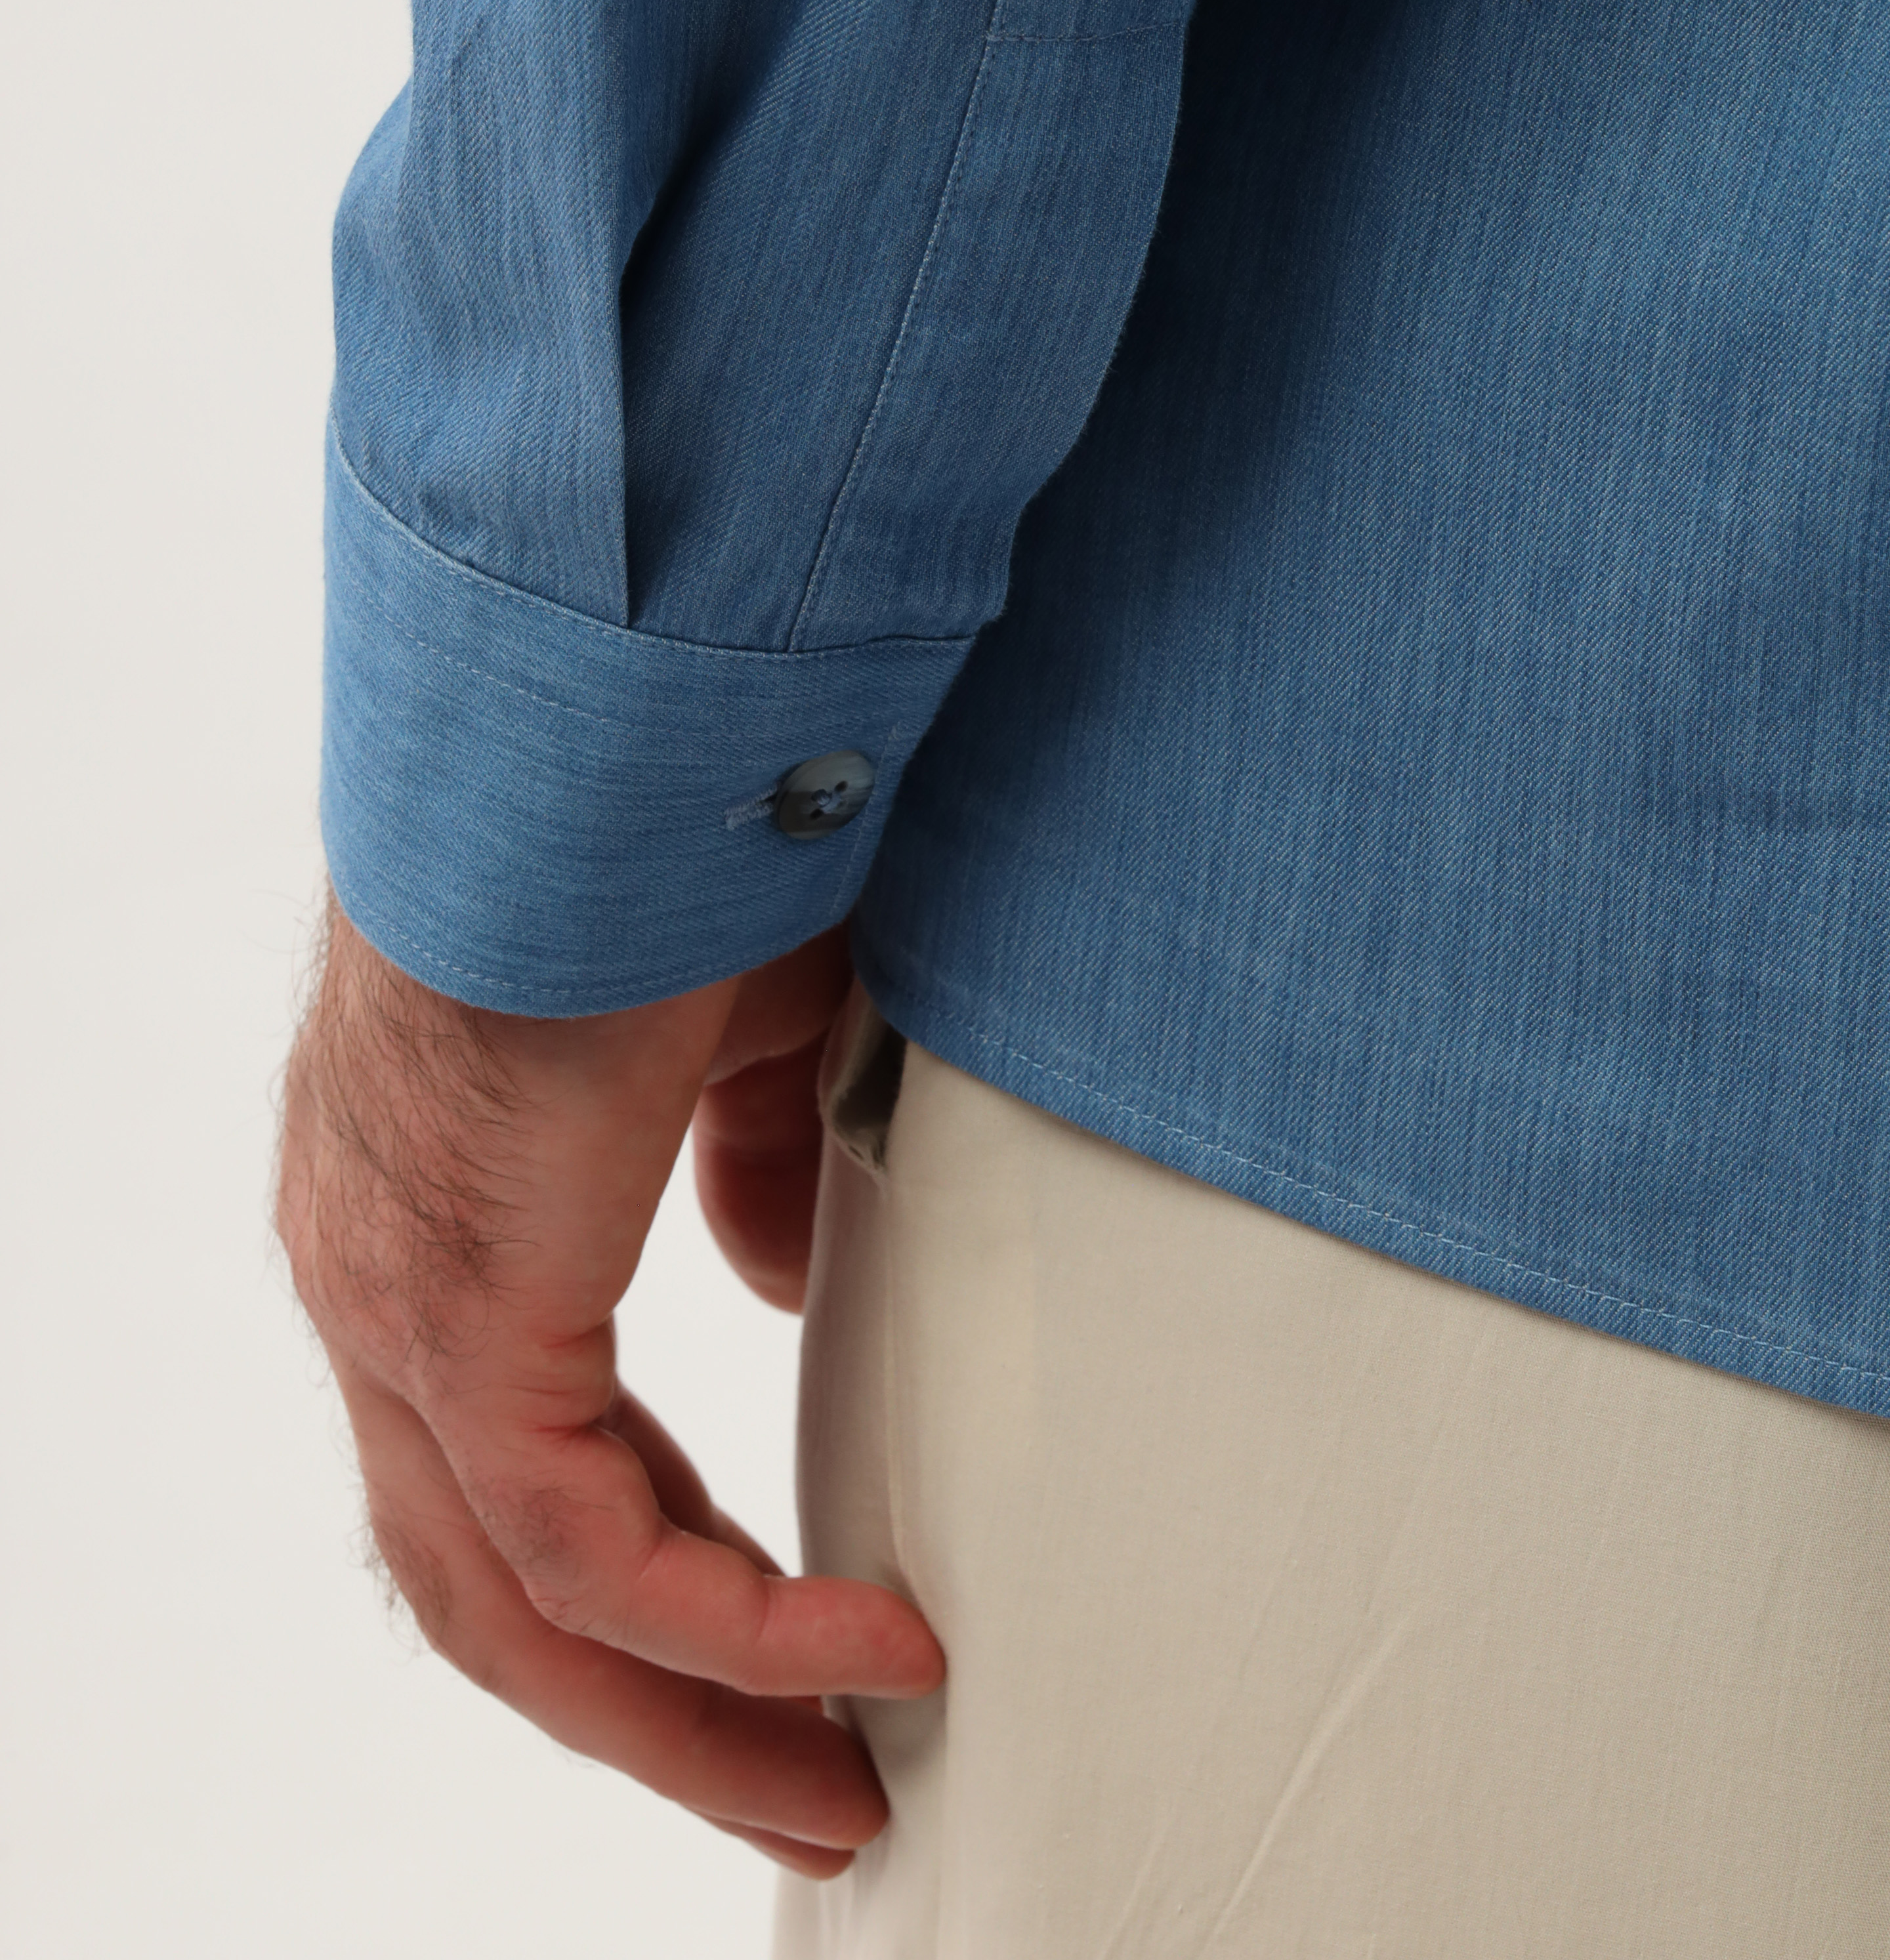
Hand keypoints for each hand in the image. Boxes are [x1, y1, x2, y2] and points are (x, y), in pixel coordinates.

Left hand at [276, 903, 941, 1874]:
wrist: (615, 738)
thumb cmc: (679, 846)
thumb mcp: (748, 1033)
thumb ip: (749, 1166)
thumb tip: (768, 1281)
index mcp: (442, 1220)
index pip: (527, 1466)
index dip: (670, 1578)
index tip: (800, 1641)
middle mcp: (385, 1288)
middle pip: (498, 1588)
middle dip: (666, 1708)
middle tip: (811, 1788)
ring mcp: (401, 1312)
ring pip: (514, 1608)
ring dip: (683, 1715)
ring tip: (832, 1782)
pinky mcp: (464, 1322)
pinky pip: (585, 1552)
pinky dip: (732, 1624)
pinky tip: (867, 1642)